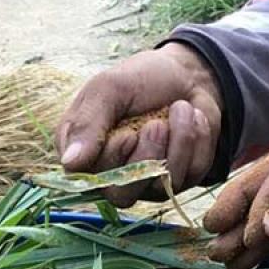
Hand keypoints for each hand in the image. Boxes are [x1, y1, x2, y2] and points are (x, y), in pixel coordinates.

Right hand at [55, 44, 222, 205]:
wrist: (185, 74)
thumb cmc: (140, 79)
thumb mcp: (109, 89)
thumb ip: (87, 123)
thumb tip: (71, 164)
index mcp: (84, 154)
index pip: (88, 180)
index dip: (112, 160)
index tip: (127, 133)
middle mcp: (112, 176)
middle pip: (122, 194)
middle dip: (147, 156)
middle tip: (157, 124)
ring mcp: (146, 183)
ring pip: (160, 185)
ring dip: (178, 142)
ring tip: (180, 109)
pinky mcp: (178, 181)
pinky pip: (190, 174)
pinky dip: (197, 141)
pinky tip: (192, 118)